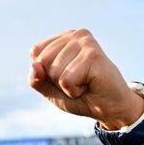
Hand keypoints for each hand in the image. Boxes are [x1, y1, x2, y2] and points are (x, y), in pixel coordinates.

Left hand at [28, 29, 143, 129]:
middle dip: (56, 80)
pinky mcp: (93, 55)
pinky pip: (66, 80)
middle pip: (43, 61)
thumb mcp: (49, 89)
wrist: (108, 109)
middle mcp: (76, 35)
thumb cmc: (80, 96)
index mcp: (63, 38)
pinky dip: (74, 90)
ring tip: (84, 83)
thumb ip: (36, 79)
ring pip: (54, 71)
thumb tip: (35, 65)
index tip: (66, 77)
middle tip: (77, 82)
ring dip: (66, 86)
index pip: (36, 53)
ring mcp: (86, 43)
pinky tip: (89, 85)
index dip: (45, 73)